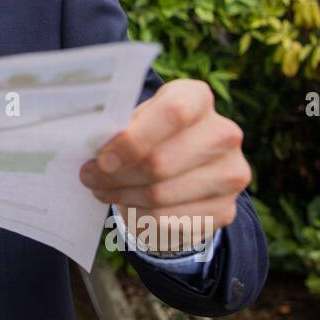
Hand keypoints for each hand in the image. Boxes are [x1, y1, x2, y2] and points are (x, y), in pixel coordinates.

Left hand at [79, 79, 250, 252]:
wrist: (184, 168)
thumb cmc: (150, 135)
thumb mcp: (136, 120)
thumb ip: (119, 129)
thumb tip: (95, 153)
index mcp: (198, 99)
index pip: (172, 113)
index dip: (134, 140)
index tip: (102, 159)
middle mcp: (223, 134)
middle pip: (160, 162)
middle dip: (116, 175)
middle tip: (89, 177)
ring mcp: (230, 174)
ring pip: (161, 196)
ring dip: (123, 197)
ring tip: (103, 190)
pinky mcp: (225, 210)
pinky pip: (169, 221)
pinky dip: (140, 217)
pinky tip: (128, 205)